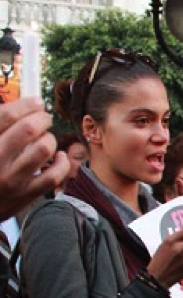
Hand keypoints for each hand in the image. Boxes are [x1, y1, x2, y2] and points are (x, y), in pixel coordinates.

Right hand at [0, 98, 69, 219]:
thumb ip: (1, 126)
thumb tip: (24, 107)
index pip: (7, 115)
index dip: (27, 105)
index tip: (36, 102)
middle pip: (29, 129)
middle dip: (42, 118)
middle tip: (43, 119)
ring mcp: (11, 179)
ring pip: (43, 149)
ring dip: (49, 139)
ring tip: (45, 140)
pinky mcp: (25, 195)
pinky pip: (53, 176)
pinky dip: (61, 163)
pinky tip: (58, 158)